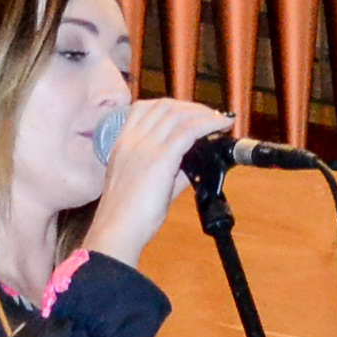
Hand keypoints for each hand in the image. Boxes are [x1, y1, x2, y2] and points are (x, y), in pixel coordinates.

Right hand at [83, 99, 232, 266]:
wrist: (117, 230)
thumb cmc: (128, 216)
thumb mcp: (146, 185)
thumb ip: (169, 172)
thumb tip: (193, 167)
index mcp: (122, 143)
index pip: (145, 108)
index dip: (171, 106)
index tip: (189, 113)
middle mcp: (132, 139)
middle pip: (164, 106)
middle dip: (191, 107)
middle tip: (210, 116)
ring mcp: (144, 146)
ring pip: (178, 114)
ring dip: (202, 113)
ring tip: (218, 121)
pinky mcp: (160, 158)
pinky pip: (188, 130)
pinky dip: (207, 124)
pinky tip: (219, 127)